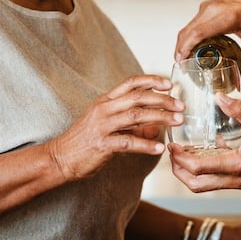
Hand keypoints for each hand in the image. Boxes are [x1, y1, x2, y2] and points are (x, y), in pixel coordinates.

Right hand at [46, 75, 183, 180]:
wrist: (59, 158)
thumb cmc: (84, 142)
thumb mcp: (105, 124)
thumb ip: (129, 122)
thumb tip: (155, 125)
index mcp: (105, 101)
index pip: (131, 83)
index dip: (151, 81)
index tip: (169, 84)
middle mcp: (104, 109)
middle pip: (138, 97)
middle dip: (163, 100)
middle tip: (181, 105)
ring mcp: (102, 126)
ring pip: (136, 115)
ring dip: (160, 117)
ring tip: (177, 121)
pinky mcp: (102, 144)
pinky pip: (129, 142)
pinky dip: (146, 145)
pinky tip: (159, 148)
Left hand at [168, 93, 240, 190]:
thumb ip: (239, 110)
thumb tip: (220, 97)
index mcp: (238, 165)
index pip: (199, 168)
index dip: (180, 157)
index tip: (173, 144)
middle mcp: (235, 179)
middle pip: (195, 184)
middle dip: (178, 170)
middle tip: (172, 152)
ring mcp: (238, 183)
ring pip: (204, 186)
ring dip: (189, 172)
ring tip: (183, 152)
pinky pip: (215, 180)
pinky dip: (204, 170)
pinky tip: (205, 150)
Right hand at [174, 0, 240, 88]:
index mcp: (227, 17)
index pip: (198, 33)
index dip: (185, 48)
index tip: (181, 62)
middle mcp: (214, 9)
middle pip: (188, 32)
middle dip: (180, 50)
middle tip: (182, 67)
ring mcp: (208, 7)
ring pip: (188, 27)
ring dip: (182, 44)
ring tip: (184, 60)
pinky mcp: (206, 7)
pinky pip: (192, 24)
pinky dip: (188, 37)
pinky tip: (191, 49)